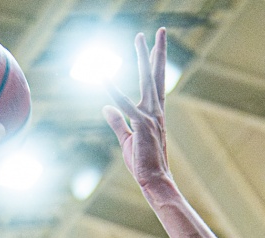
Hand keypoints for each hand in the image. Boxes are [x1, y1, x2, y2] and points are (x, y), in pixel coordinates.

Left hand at [103, 29, 171, 191]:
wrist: (155, 181)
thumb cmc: (143, 164)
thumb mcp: (126, 139)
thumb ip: (117, 121)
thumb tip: (106, 107)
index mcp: (153, 114)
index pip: (155, 84)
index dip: (154, 64)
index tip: (153, 47)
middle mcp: (155, 111)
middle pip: (156, 75)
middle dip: (157, 51)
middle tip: (161, 30)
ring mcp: (150, 117)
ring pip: (147, 81)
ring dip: (143, 58)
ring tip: (141, 36)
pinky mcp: (141, 126)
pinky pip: (124, 104)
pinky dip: (113, 90)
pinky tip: (103, 76)